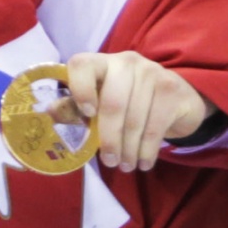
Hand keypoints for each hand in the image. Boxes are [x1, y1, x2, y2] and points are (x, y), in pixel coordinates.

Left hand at [63, 49, 213, 172]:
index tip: (87, 115)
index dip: (80, 89)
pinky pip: (155, 127)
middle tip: (110, 162)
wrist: (178, 99)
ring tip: (126, 166)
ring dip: (129, 150)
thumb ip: (78, 108)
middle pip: (112, 103)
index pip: (82, 64)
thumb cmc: (131, 102)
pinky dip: (146, 151)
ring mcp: (152, 72)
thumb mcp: (103, 102)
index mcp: (102, 63)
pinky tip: (143, 162)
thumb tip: (49, 111)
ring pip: (134, 119)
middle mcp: (127, 62)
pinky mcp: (171, 88)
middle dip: (109, 139)